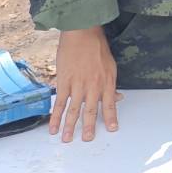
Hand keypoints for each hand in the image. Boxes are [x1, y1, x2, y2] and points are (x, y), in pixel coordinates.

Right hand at [50, 26, 120, 142]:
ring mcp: (77, 85)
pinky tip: (53, 127)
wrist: (82, 33)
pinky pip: (59, 102)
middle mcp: (92, 86)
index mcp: (106, 82)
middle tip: (88, 139)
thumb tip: (118, 98)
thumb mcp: (111, 66)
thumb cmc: (97, 47)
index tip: (112, 129)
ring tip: (67, 139)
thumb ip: (112, 84)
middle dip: (89, 127)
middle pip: (91, 110)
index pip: (110, 104)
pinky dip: (56, 116)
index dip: (111, 118)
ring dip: (70, 126)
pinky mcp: (63, 82)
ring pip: (73, 110)